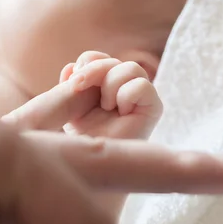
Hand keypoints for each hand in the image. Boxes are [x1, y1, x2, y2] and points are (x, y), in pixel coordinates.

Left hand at [4, 51, 162, 139]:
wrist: (90, 165)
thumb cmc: (80, 138)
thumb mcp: (69, 106)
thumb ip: (71, 84)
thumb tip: (70, 67)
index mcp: (101, 86)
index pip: (97, 57)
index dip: (86, 62)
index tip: (72, 82)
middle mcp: (121, 89)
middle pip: (113, 60)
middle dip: (94, 70)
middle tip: (78, 86)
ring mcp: (139, 98)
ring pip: (131, 68)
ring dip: (111, 83)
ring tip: (104, 105)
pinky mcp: (152, 109)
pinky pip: (143, 86)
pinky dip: (127, 94)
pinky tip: (119, 110)